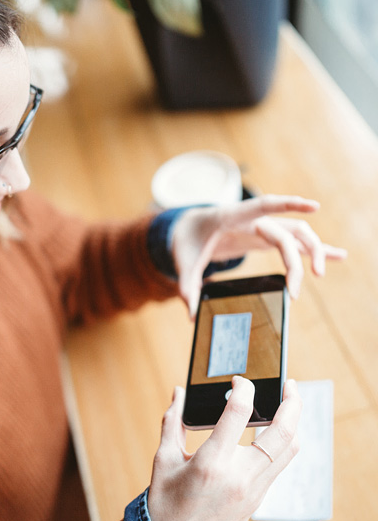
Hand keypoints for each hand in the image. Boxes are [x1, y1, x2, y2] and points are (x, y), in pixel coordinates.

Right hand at [148, 377, 301, 520]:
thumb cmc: (166, 505)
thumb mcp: (164, 460)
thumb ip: (172, 422)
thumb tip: (178, 393)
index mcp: (211, 463)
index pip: (239, 413)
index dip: (243, 388)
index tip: (238, 380)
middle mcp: (240, 476)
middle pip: (282, 432)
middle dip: (292, 403)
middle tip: (290, 384)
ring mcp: (254, 490)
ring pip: (290, 450)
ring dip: (295, 424)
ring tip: (289, 405)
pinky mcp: (258, 499)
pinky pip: (281, 465)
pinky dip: (284, 444)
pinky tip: (274, 432)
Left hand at [170, 195, 346, 317]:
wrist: (189, 228)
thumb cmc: (188, 240)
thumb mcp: (182, 261)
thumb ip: (187, 286)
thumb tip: (191, 315)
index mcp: (231, 217)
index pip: (263, 206)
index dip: (288, 204)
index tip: (313, 206)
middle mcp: (252, 220)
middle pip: (285, 232)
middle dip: (296, 259)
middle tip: (295, 290)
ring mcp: (262, 227)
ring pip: (297, 233)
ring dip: (313, 250)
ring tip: (321, 274)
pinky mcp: (266, 237)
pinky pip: (294, 242)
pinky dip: (314, 249)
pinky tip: (337, 255)